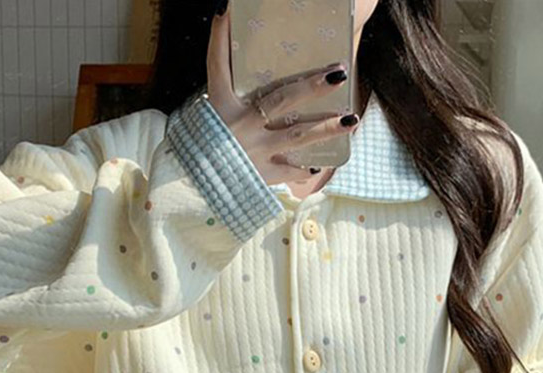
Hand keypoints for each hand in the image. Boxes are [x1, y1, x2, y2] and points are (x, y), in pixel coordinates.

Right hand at [207, 2, 354, 181]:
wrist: (190, 186)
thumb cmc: (204, 140)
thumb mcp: (211, 105)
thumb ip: (222, 70)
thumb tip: (227, 22)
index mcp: (221, 104)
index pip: (218, 63)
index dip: (221, 37)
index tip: (226, 10)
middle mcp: (240, 125)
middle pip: (281, 100)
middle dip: (311, 86)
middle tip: (338, 74)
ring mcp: (253, 152)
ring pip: (296, 136)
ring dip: (325, 128)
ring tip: (351, 119)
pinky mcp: (260, 176)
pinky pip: (288, 170)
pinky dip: (303, 168)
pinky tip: (320, 163)